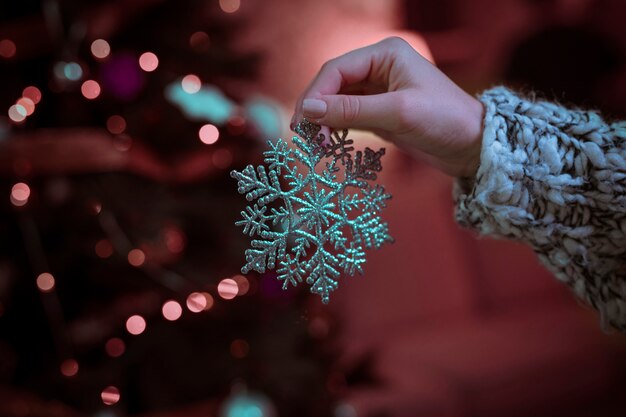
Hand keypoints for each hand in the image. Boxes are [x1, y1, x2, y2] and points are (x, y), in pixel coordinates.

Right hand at [291, 37, 483, 177]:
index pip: (337, 70)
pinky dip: (335, 128)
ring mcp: (378, 90)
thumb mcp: (397, 113)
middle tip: (304, 138)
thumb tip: (308, 109)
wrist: (473, 146)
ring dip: (323, 121)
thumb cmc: (444, 121)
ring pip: (337, 101)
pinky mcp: (380, 112)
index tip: (304, 122)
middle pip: (333, 84)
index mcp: (386, 54)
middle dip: (316, 109)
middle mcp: (379, 67)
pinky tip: (328, 143)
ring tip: (314, 144)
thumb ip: (352, 111)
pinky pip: (348, 116)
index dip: (316, 94)